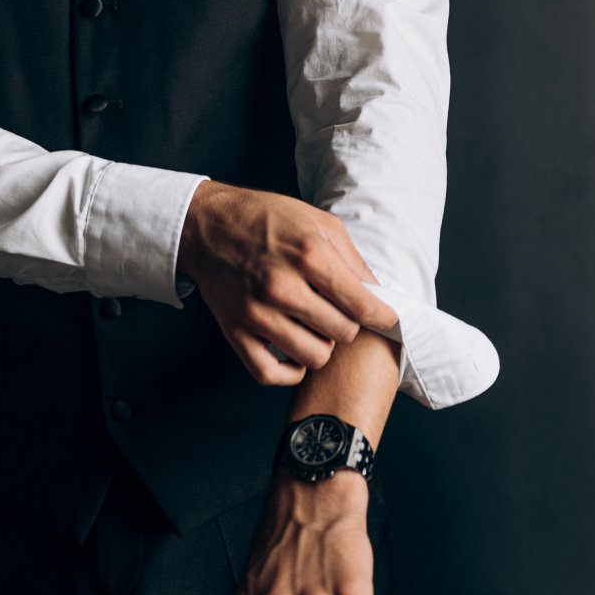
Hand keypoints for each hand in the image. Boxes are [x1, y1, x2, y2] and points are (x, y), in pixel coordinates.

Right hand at [177, 181, 398, 385]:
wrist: (209, 226)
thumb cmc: (268, 220)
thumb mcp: (318, 222)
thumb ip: (353, 260)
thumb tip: (379, 296)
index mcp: (308, 255)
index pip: (361, 306)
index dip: (382, 317)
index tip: (386, 319)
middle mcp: (282, 287)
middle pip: (342, 333)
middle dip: (347, 323)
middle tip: (338, 311)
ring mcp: (256, 313)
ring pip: (314, 357)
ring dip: (322, 345)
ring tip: (315, 326)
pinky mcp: (235, 332)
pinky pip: (271, 374)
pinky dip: (289, 371)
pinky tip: (294, 352)